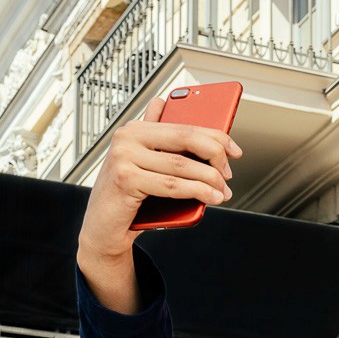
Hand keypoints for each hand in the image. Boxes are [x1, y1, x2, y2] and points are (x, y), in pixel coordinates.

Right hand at [75, 96, 241, 308]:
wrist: (104, 229)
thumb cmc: (128, 197)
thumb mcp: (147, 166)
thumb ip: (158, 140)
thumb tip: (170, 108)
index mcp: (136, 129)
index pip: (184, 125)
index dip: (215, 136)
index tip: (235, 151)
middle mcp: (127, 137)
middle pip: (185, 138)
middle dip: (215, 156)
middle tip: (228, 174)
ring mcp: (123, 157)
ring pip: (181, 165)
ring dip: (209, 180)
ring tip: (223, 192)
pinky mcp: (125, 179)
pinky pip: (171, 185)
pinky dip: (196, 192)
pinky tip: (210, 198)